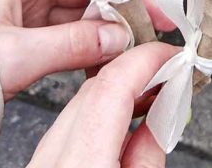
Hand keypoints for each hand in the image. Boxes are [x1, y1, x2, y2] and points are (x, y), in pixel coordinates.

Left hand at [0, 0, 173, 98]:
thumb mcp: (15, 55)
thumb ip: (71, 44)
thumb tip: (118, 38)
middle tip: (158, 15)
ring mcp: (27, 7)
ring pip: (81, 6)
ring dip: (111, 21)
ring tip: (143, 37)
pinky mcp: (27, 32)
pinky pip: (69, 29)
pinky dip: (92, 40)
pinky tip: (112, 52)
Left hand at [28, 42, 176, 167]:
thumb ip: (147, 158)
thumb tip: (161, 120)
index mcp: (78, 163)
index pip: (111, 86)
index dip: (146, 59)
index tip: (171, 55)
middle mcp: (49, 157)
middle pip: (94, 88)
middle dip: (135, 66)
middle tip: (167, 64)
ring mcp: (40, 159)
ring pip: (80, 100)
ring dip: (117, 84)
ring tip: (152, 85)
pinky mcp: (40, 163)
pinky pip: (69, 122)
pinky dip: (99, 108)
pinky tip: (122, 112)